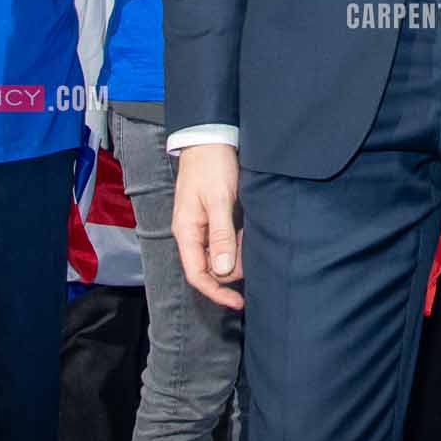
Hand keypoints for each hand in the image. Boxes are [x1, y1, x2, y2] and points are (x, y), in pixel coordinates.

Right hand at [173, 142, 243, 309]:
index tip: (238, 302)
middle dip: (232, 269)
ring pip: (218, 255)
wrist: (210, 138)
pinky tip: (248, 234)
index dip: (217, 292)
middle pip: (209, 267)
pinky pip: (223, 240)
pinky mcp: (212, 217)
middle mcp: (191, 233)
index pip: (197, 274)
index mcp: (187, 232)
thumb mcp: (219, 200)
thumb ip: (221, 235)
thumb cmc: (212, 166)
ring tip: (252, 240)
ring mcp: (201, 225)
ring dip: (236, 255)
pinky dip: (236, 243)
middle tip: (253, 255)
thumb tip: (224, 270)